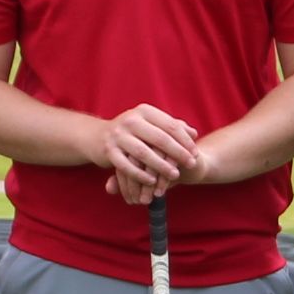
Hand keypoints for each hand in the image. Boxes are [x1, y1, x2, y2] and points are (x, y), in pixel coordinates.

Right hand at [86, 103, 201, 201]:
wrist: (97, 137)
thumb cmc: (133, 132)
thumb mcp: (151, 125)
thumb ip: (172, 127)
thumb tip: (194, 134)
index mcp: (144, 111)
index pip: (170, 125)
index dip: (185, 140)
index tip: (196, 153)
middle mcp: (130, 121)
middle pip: (160, 138)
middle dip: (178, 153)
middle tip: (191, 164)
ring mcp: (118, 136)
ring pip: (144, 153)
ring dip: (161, 166)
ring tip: (175, 175)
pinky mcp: (109, 151)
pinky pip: (127, 166)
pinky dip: (141, 175)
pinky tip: (153, 182)